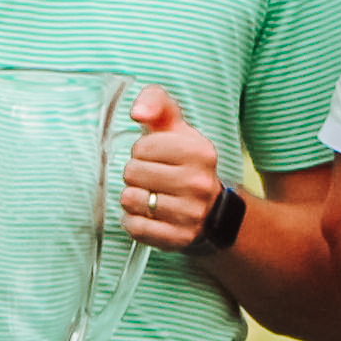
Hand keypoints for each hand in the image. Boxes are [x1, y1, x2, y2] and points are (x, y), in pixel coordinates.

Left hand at [115, 88, 224, 251]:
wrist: (209, 208)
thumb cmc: (182, 161)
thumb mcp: (174, 126)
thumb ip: (156, 102)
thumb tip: (137, 113)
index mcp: (201, 152)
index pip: (142, 147)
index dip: (140, 152)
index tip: (154, 157)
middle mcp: (199, 183)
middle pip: (132, 173)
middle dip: (134, 174)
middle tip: (150, 178)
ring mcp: (191, 214)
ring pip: (131, 200)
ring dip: (132, 197)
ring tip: (148, 195)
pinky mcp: (179, 238)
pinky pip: (136, 227)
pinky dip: (133, 221)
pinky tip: (146, 214)